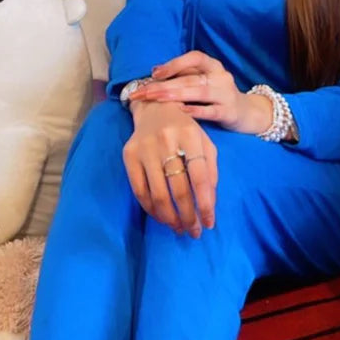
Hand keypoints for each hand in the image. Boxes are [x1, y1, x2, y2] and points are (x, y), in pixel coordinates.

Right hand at [123, 100, 217, 236]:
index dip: (205, 204)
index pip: (200, 177)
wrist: (155, 108)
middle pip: (178, 189)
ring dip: (169, 217)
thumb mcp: (204, 142)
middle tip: (194, 232)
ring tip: (178, 228)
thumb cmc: (185, 129)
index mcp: (191, 135)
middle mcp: (167, 140)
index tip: (209, 223)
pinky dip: (151, 209)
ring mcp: (145, 148)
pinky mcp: (129, 155)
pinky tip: (161, 217)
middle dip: (188, 216)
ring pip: (157, 194)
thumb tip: (209, 202)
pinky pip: (139, 190)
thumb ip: (210, 169)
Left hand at [128, 51, 272, 134]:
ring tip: (156, 99)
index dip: (174, 63)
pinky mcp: (230, 112)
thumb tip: (155, 72)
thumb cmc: (218, 96)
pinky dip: (195, 110)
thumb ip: (185, 76)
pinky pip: (211, 110)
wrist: (248, 113)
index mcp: (213, 66)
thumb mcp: (205, 82)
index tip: (154, 73)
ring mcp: (226, 94)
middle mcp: (221, 76)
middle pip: (190, 78)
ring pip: (199, 92)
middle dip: (164, 84)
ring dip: (175, 95)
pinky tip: (180, 111)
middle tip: (143, 92)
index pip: (194, 58)